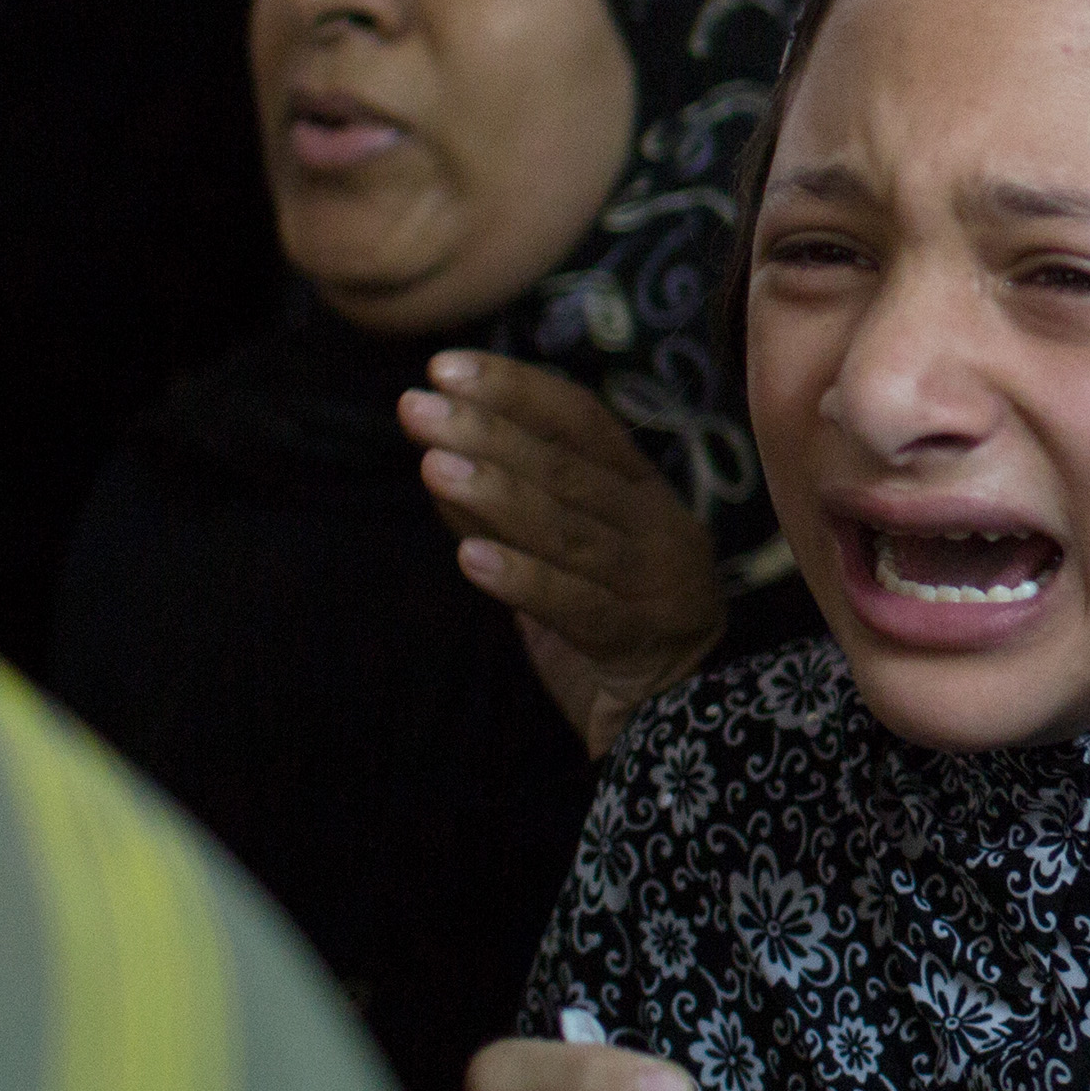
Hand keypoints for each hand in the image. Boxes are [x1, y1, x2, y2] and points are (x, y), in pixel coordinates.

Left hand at [402, 352, 724, 755]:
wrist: (672, 724)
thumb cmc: (606, 625)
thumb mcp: (559, 556)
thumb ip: (505, 509)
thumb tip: (437, 453)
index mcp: (644, 492)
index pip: (583, 420)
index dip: (515, 389)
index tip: (445, 366)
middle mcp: (659, 528)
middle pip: (572, 470)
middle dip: (488, 433)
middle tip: (418, 407)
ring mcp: (656, 585)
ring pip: (571, 533)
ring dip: (498, 497)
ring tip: (433, 468)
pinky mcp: (639, 643)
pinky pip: (576, 608)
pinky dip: (522, 582)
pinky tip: (469, 560)